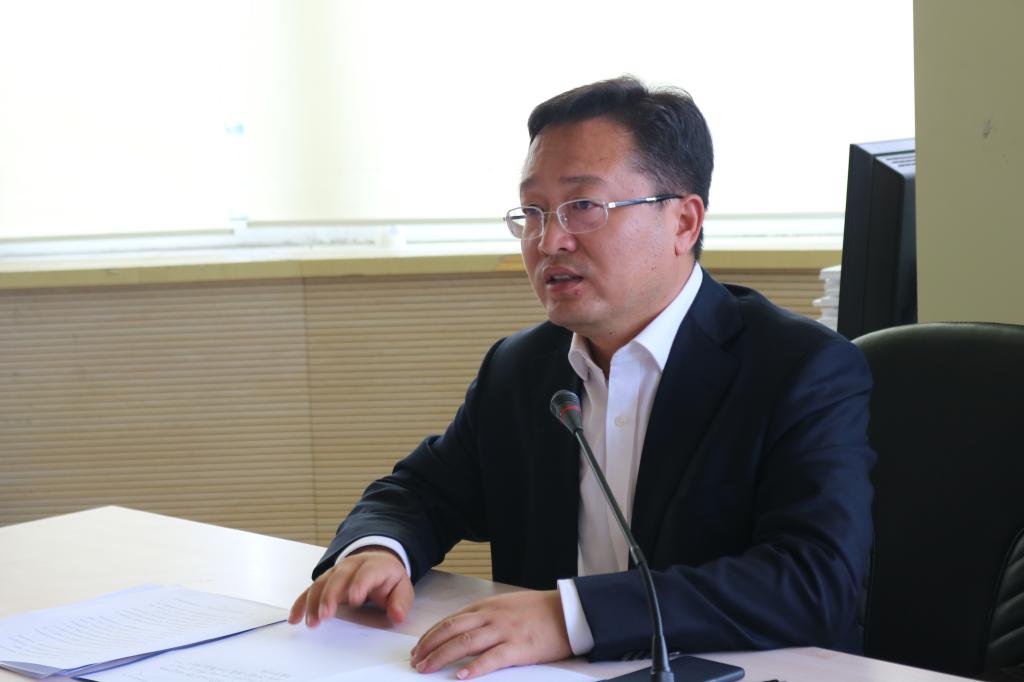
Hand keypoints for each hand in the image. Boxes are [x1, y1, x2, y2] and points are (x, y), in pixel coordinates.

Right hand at [287, 548, 413, 626]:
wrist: (377, 562)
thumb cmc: (389, 580)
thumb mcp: (402, 588)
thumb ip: (401, 602)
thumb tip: (397, 615)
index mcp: (375, 565)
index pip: (366, 573)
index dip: (360, 584)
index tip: (354, 600)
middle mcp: (353, 565)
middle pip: (339, 577)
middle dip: (331, 596)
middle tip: (325, 615)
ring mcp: (337, 571)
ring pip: (322, 582)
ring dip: (314, 602)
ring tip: (312, 622)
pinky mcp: (326, 580)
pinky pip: (310, 590)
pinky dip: (301, 603)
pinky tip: (294, 618)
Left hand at [409, 590, 571, 678]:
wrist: (568, 611)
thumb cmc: (539, 610)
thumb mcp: (507, 605)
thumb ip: (486, 616)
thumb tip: (464, 630)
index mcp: (488, 606)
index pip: (451, 620)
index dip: (432, 635)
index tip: (419, 648)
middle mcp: (491, 616)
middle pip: (452, 630)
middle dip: (429, 646)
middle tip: (416, 661)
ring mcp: (504, 631)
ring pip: (465, 643)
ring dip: (442, 656)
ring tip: (427, 669)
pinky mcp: (519, 647)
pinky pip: (492, 658)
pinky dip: (475, 668)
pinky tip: (462, 677)